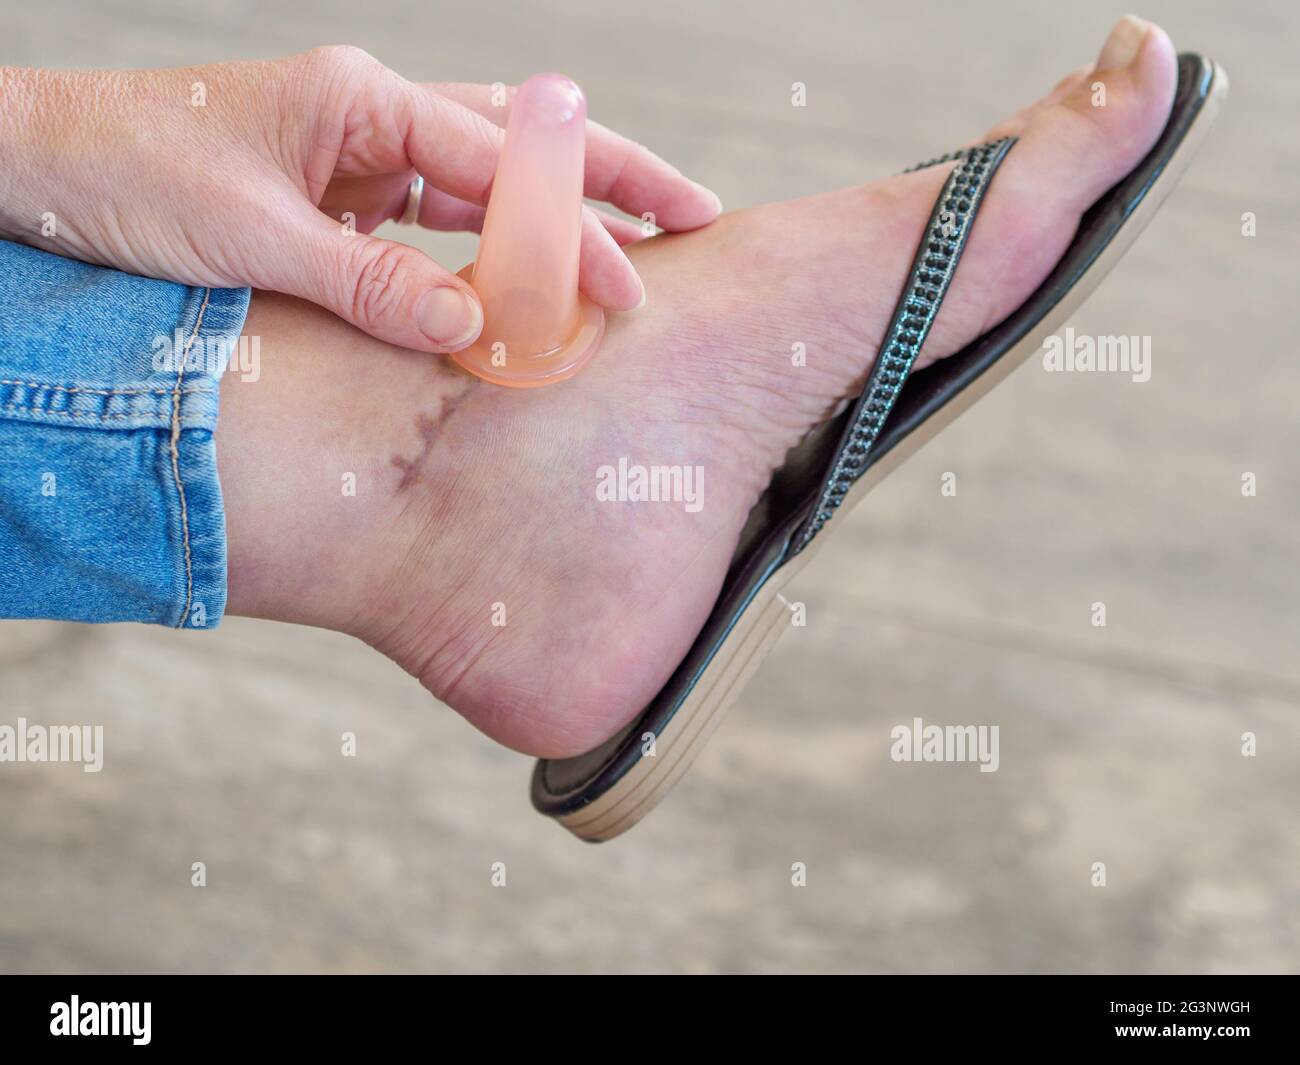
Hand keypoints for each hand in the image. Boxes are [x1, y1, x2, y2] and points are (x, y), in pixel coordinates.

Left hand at [0, 48, 721, 351]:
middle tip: (694, 213)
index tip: (634, 278)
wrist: (33, 165)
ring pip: (488, 180)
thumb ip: (368, 283)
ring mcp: (359, 154)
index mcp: (362, 101)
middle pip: (521, 143)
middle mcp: (374, 117)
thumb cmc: (123, 172)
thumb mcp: (250, 233)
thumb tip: (472, 325)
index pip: (500, 165)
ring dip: (560, 213)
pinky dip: (486, 251)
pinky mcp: (341, 196)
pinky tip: (522, 281)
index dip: (574, 226)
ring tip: (634, 243)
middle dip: (610, 177)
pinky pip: (435, 221)